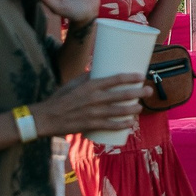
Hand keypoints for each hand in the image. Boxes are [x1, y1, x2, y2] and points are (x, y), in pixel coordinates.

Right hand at [33, 71, 147, 138]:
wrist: (46, 118)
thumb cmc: (60, 98)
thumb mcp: (72, 84)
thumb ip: (87, 77)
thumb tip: (100, 69)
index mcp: (90, 85)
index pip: (115, 79)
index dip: (130, 77)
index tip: (141, 75)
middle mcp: (94, 98)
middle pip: (121, 94)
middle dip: (138, 92)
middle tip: (148, 90)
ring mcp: (93, 112)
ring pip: (119, 110)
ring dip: (133, 109)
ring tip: (141, 107)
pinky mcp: (91, 125)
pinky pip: (111, 125)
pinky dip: (122, 125)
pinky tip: (130, 123)